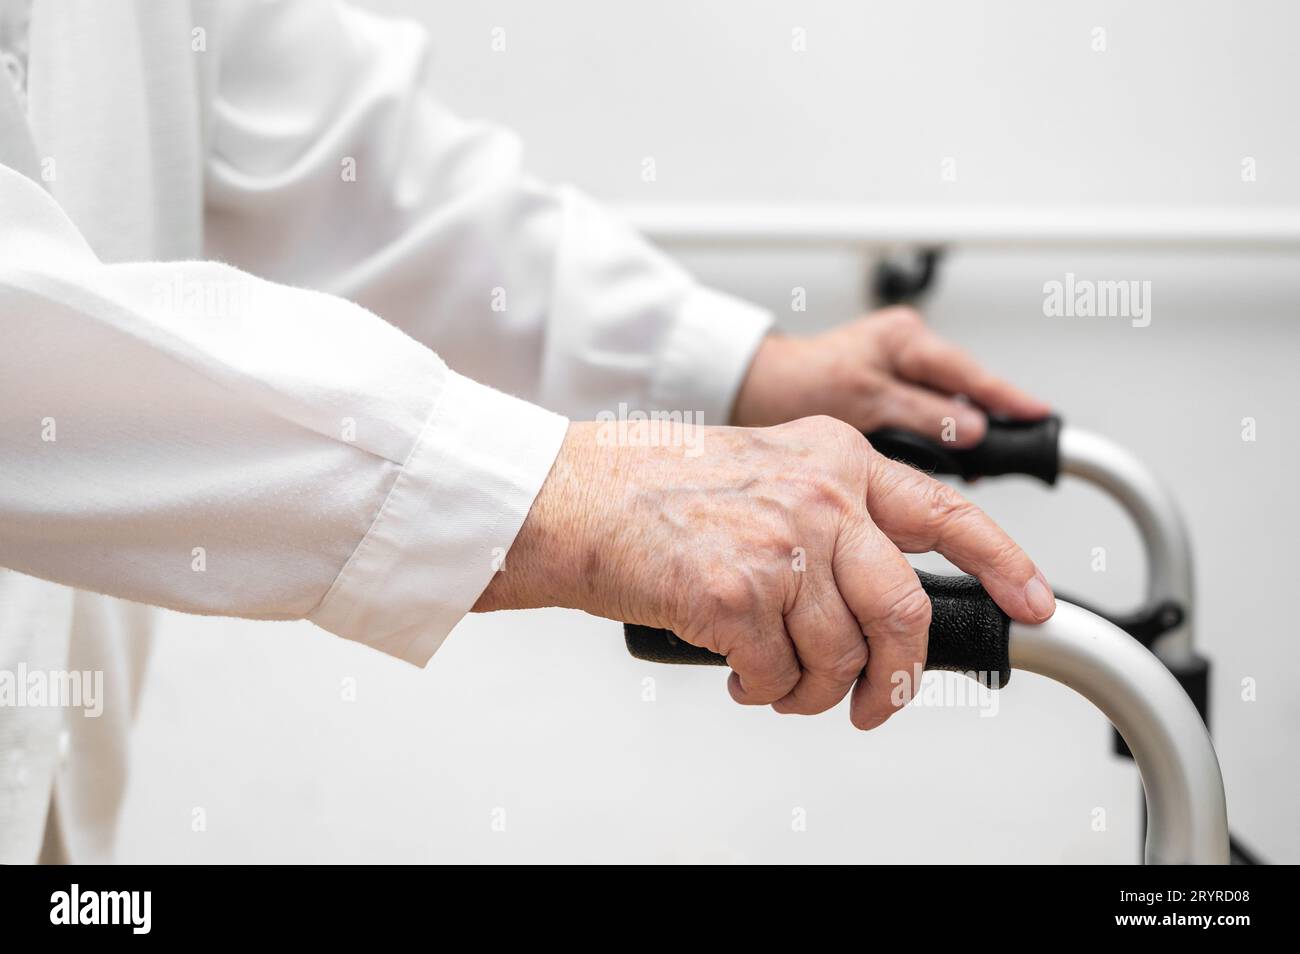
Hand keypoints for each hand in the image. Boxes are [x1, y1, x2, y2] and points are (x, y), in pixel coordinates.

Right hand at [475, 416, 1054, 729]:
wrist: (568, 496)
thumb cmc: (649, 489)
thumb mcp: (762, 470)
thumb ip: (827, 515)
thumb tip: (869, 594)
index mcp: (835, 458)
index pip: (949, 513)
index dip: (1005, 564)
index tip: (1035, 603)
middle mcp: (821, 496)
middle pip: (902, 612)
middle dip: (896, 678)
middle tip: (877, 704)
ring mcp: (782, 544)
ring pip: (843, 656)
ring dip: (815, 692)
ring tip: (777, 682)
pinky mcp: (738, 594)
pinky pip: (781, 676)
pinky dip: (765, 691)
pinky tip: (739, 673)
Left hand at [732, 306, 1050, 446]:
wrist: (758, 390)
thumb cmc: (798, 384)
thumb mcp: (864, 401)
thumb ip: (921, 414)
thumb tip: (973, 428)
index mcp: (904, 338)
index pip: (971, 371)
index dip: (1009, 399)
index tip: (1040, 417)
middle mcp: (907, 347)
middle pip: (966, 388)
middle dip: (987, 421)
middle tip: (1010, 453)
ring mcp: (901, 368)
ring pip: (948, 404)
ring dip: (959, 432)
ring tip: (976, 462)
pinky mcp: (890, 390)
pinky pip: (927, 412)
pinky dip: (936, 434)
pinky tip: (941, 455)